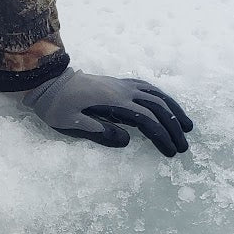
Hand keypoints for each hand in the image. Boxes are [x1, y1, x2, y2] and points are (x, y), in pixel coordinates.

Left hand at [22, 67, 192, 156]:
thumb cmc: (55, 106)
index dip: (162, 136)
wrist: (46, 81)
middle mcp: (123, 90)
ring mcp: (122, 84)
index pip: (147, 120)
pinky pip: (146, 87)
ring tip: (187, 126)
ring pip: (156, 94)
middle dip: (173, 127)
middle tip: (184, 147)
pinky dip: (161, 97)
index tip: (171, 152)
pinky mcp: (118, 83)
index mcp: (113, 101)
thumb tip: (128, 141)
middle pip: (157, 107)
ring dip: (173, 110)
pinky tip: (166, 106)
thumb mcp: (71, 123)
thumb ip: (99, 131)